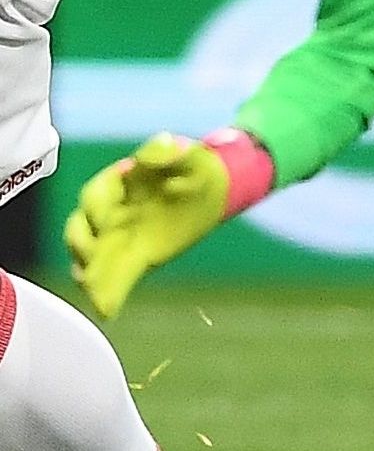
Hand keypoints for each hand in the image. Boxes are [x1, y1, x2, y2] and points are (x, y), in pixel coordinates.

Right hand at [63, 133, 260, 319]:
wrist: (215, 190)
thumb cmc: (197, 169)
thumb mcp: (190, 155)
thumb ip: (171, 151)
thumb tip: (162, 144)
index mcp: (119, 183)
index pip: (96, 194)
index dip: (99, 207)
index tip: (109, 219)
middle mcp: (111, 209)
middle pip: (82, 226)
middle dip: (84, 241)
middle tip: (94, 254)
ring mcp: (117, 234)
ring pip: (88, 252)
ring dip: (87, 268)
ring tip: (92, 283)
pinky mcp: (131, 256)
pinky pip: (109, 274)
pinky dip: (104, 290)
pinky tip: (107, 307)